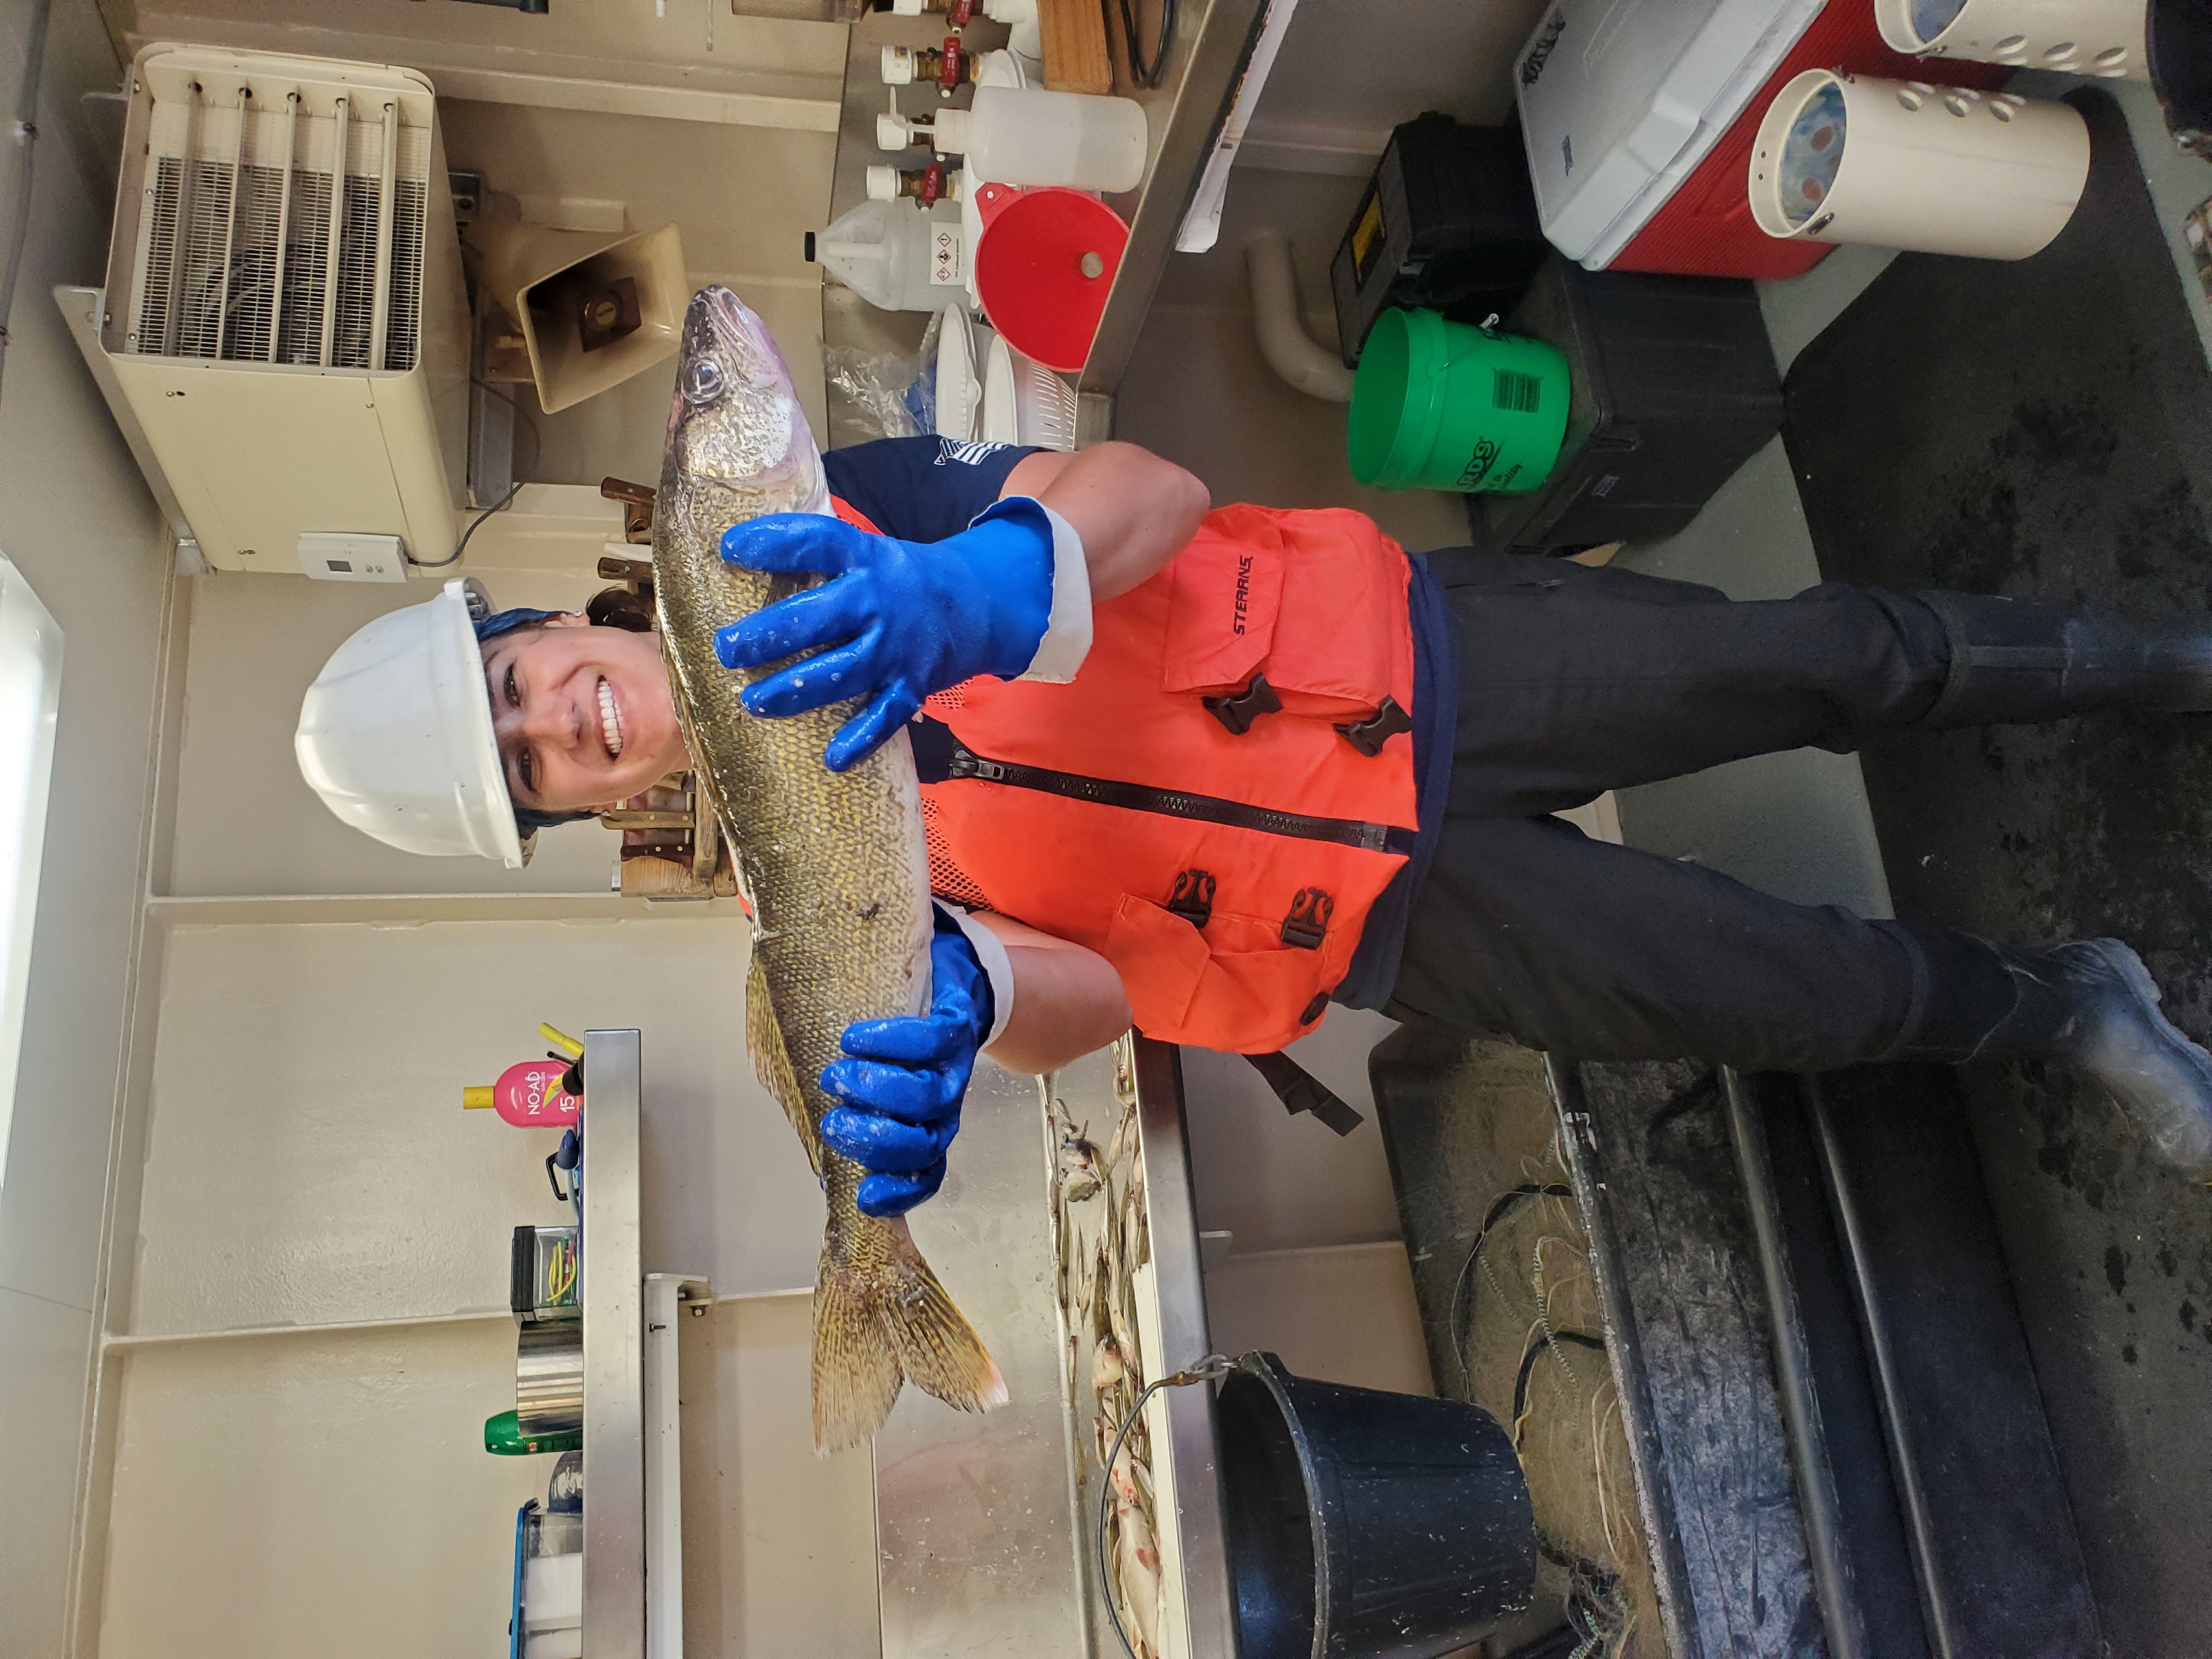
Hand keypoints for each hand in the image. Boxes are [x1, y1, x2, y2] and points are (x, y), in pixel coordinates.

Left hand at [715, 500, 1055, 771]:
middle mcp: (880, 602)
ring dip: (795, 689)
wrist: (976, 605)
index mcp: (866, 557)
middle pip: (820, 616)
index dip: (773, 543)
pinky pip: (885, 717)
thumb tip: (738, 550)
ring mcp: (898, 647)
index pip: (817, 541)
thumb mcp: (866, 552)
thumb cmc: (899, 580)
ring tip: (753, 701)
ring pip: (843, 671)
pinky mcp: (913, 685)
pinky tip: (832, 759)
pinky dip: (861, 739)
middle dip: (769, 634)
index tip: (729, 548)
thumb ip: (817, 556)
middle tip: (727, 648)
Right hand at [819, 915, 995, 1216]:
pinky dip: (889, 1043)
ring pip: (927, 1099)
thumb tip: (824, 1171)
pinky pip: (930, 1044)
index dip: (899, 1193)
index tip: (863, 1196)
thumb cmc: (899, 1044)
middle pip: (924, 1145)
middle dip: (874, 1141)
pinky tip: (854, 1039)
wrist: (948, 982)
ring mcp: (955, 1070)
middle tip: (833, 1121)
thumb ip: (852, 1120)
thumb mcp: (875, 1085)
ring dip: (876, 1090)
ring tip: (837, 1074)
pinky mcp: (958, 1029)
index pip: (925, 1176)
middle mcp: (945, 1109)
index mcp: (926, 1130)